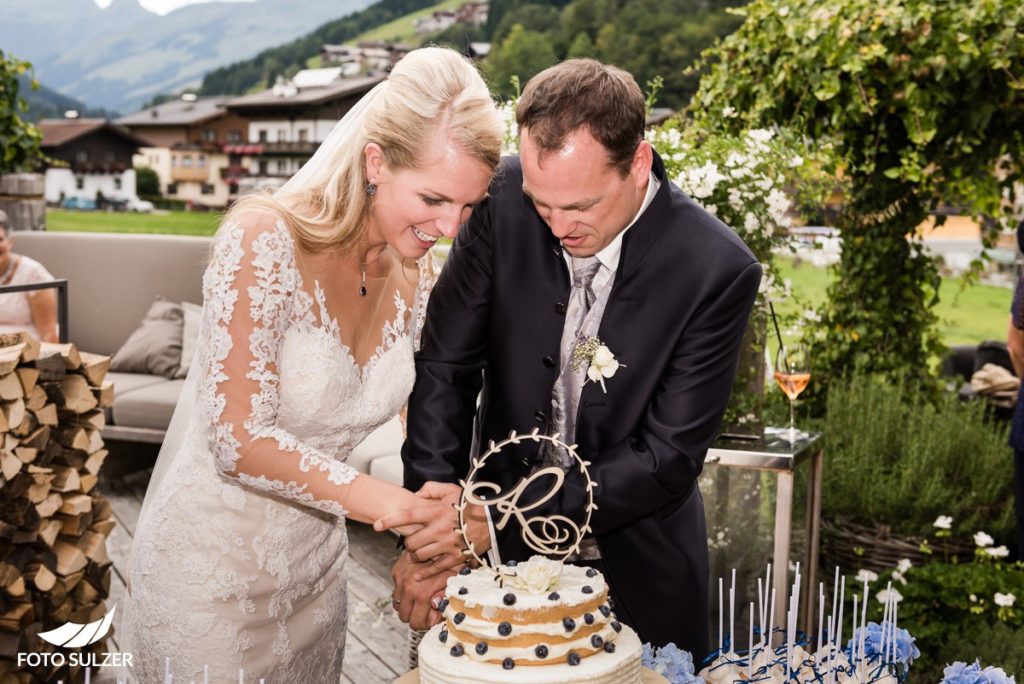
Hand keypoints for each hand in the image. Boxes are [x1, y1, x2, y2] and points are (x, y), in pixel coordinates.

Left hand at [374, 482, 489, 579]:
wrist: (492, 519)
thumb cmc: (469, 503)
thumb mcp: (450, 489)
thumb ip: (430, 489)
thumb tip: (415, 495)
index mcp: (436, 511)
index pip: (407, 515)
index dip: (389, 520)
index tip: (376, 525)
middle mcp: (439, 528)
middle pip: (411, 541)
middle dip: (407, 543)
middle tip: (411, 542)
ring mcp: (447, 544)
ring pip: (419, 555)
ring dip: (414, 556)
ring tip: (416, 554)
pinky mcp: (455, 557)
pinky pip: (434, 568)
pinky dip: (424, 573)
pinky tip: (417, 576)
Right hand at [390, 553, 455, 629]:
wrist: (435, 539)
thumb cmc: (449, 560)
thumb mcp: (453, 581)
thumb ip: (445, 598)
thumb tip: (435, 606)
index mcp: (422, 594)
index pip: (416, 623)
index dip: (425, 623)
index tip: (432, 616)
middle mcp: (408, 588)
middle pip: (404, 617)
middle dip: (415, 616)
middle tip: (426, 609)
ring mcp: (400, 580)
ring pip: (397, 605)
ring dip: (408, 604)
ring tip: (420, 598)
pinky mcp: (396, 571)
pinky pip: (396, 590)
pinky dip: (403, 592)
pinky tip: (415, 585)